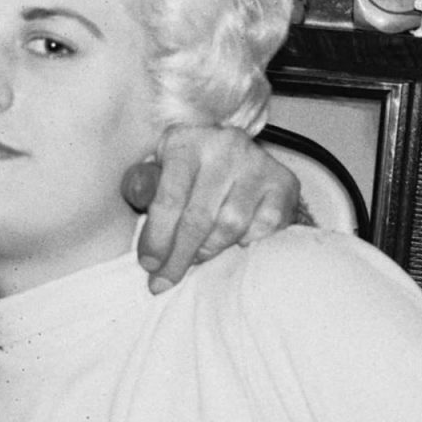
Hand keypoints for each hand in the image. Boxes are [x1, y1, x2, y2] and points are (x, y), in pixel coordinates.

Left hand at [123, 125, 299, 292]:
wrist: (236, 153)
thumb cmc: (191, 169)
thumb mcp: (160, 169)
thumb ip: (144, 185)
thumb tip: (137, 196)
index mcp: (186, 141)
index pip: (169, 198)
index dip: (157, 238)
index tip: (149, 265)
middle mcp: (225, 146)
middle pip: (199, 218)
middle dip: (179, 256)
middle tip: (165, 280)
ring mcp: (258, 164)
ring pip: (231, 226)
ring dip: (209, 250)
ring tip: (197, 257)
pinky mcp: (284, 182)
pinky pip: (264, 227)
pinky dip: (246, 242)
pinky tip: (233, 242)